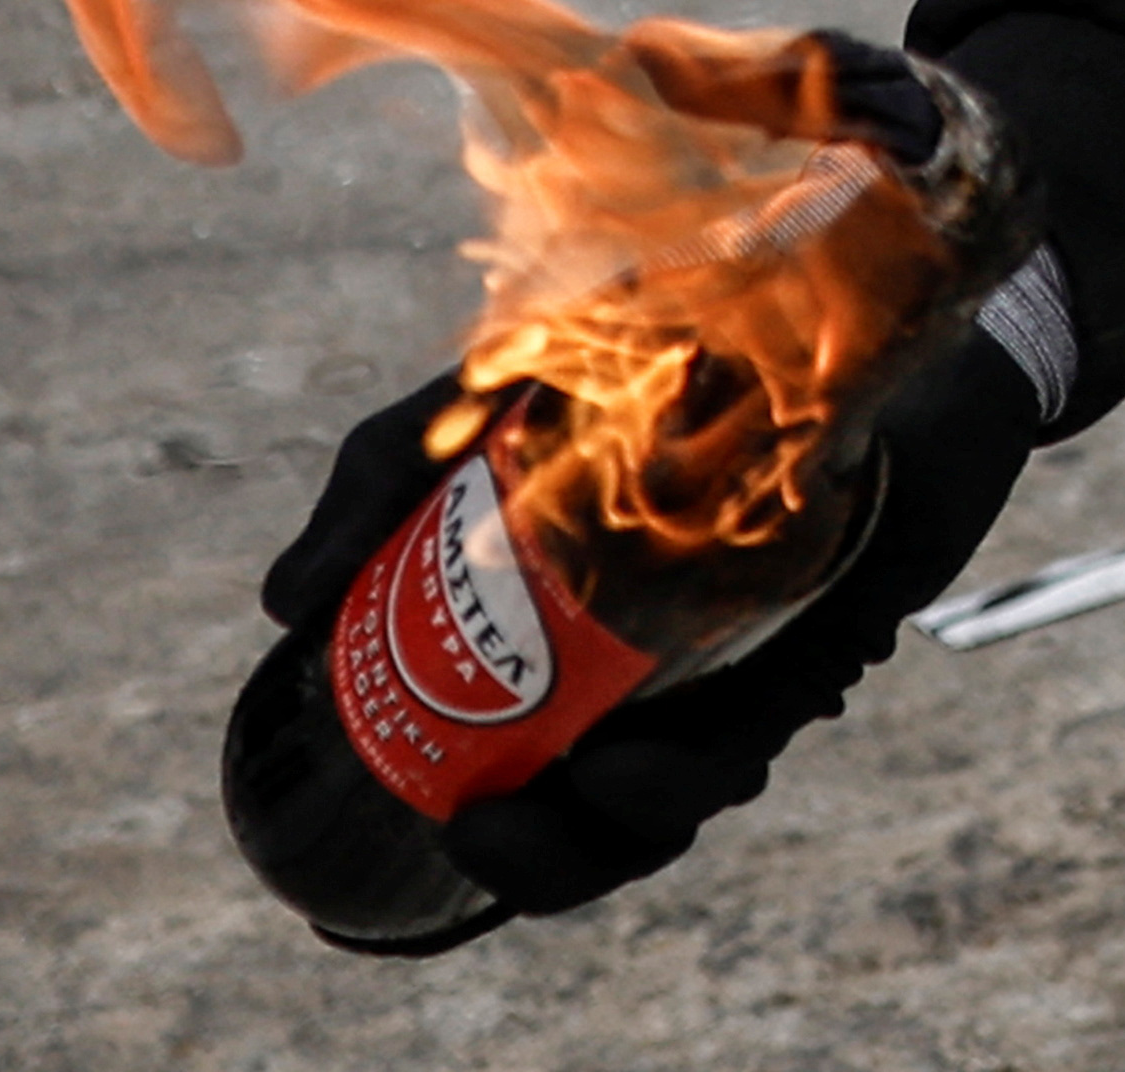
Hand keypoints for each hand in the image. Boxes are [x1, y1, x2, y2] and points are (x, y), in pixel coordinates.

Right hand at [249, 339, 1044, 949]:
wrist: (817, 266)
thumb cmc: (644, 353)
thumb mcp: (486, 407)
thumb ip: (381, 489)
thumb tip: (285, 603)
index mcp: (612, 657)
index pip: (566, 792)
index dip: (513, 845)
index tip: (446, 826)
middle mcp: (695, 672)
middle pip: (627, 821)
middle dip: (549, 858)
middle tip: (471, 828)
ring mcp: (771, 649)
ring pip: (699, 790)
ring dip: (621, 825)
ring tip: (561, 794)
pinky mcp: (838, 614)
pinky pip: (770, 721)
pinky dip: (698, 759)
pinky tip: (626, 761)